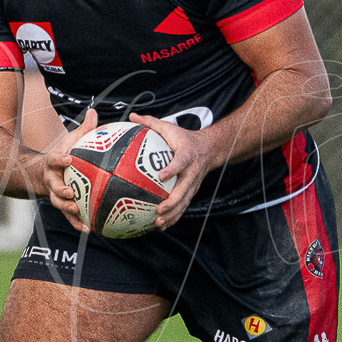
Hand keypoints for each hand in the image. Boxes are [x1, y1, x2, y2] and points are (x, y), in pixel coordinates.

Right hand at [40, 108, 99, 232]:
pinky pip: (70, 217)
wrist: (42, 174)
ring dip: (68, 210)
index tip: (68, 159)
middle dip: (61, 191)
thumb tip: (93, 111)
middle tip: (71, 193)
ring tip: (79, 213)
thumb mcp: (70, 141)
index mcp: (53, 163)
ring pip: (59, 204)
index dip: (60, 160)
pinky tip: (92, 230)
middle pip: (54, 187)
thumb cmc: (63, 155)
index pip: (54, 160)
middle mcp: (51, 180)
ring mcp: (55, 195)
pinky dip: (79, 224)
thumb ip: (82, 129)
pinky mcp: (62, 206)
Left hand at [130, 113, 217, 230]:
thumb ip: (151, 123)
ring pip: (184, 202)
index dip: (173, 169)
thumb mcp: (169, 128)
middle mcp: (192, 172)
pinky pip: (183, 207)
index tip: (162, 175)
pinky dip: (173, 217)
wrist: (208, 150)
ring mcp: (193, 184)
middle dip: (173, 201)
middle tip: (159, 209)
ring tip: (158, 223)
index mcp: (187, 155)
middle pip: (184, 189)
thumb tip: (132, 115)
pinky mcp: (191, 192)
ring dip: (173, 214)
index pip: (181, 162)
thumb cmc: (183, 138)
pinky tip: (160, 226)